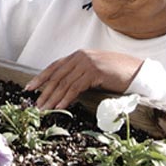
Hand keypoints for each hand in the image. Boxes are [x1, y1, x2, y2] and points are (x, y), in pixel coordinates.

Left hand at [24, 49, 143, 109]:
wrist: (135, 71)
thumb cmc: (115, 73)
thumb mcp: (93, 71)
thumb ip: (79, 74)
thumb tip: (63, 88)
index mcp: (77, 56)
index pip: (54, 67)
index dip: (41, 77)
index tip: (29, 88)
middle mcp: (79, 57)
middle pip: (56, 76)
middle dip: (44, 91)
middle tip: (36, 105)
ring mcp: (86, 63)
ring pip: (64, 83)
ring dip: (52, 98)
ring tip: (45, 109)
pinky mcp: (94, 72)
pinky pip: (75, 87)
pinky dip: (65, 98)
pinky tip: (59, 106)